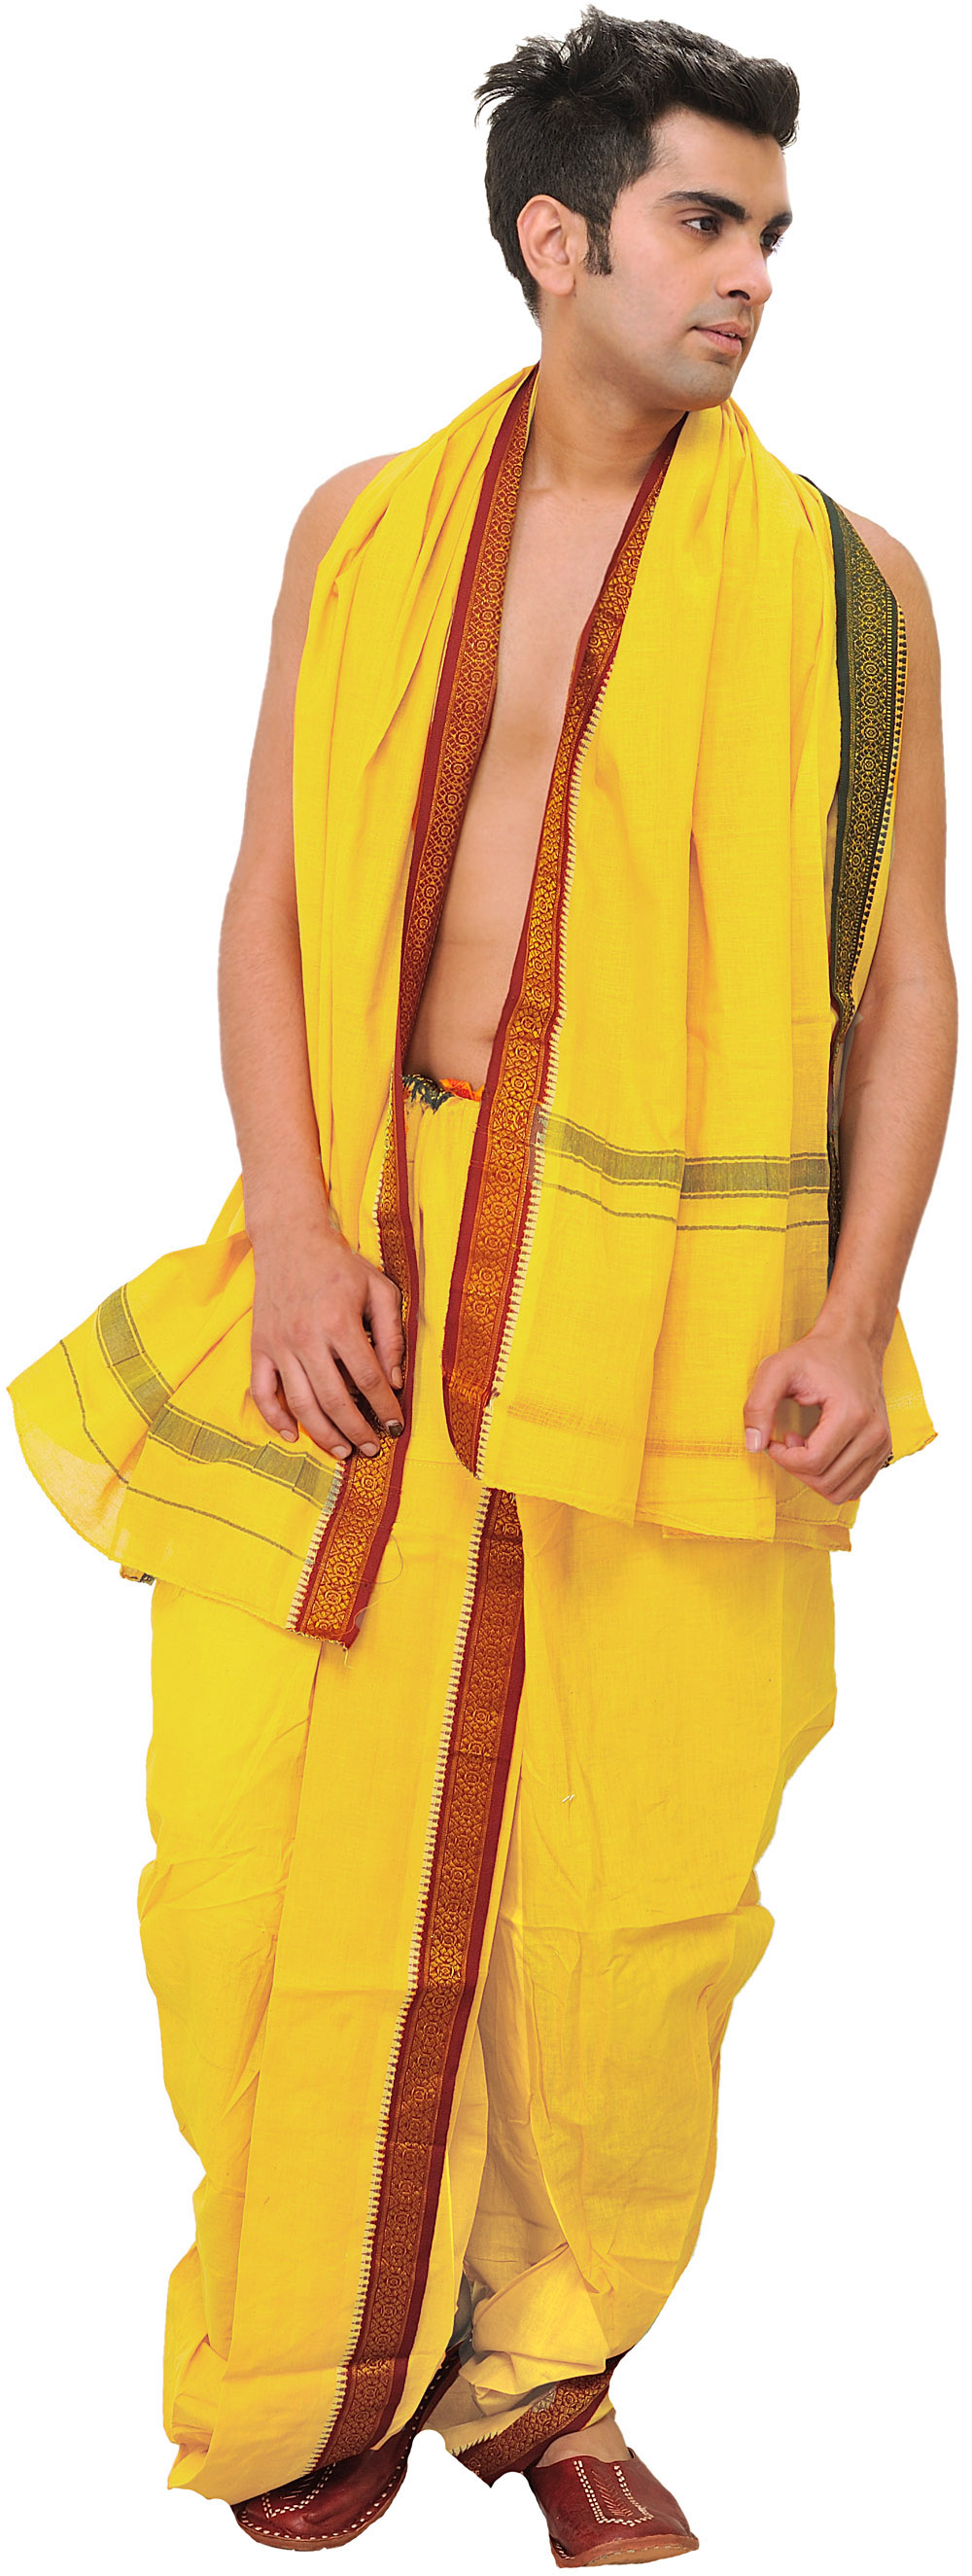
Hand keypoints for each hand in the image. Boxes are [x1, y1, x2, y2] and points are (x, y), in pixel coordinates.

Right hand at [250, 1212, 405, 1458]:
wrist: (290, 1238)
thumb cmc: (340, 1264)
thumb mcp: (379, 1289)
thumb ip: (391, 1335)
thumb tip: (396, 1381)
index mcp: (340, 1322)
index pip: (368, 1379)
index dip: (384, 1408)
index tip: (395, 1427)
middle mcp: (306, 1337)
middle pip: (335, 1400)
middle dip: (357, 1430)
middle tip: (371, 1448)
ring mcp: (279, 1344)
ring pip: (300, 1403)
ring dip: (322, 1434)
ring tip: (342, 1451)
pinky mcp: (259, 1346)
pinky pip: (262, 1391)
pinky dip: (274, 1417)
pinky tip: (292, 1434)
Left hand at [742, 1324, 891, 1503]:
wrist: (853, 1342)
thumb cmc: (814, 1355)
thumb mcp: (776, 1369)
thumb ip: (758, 1406)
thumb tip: (753, 1445)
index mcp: (853, 1414)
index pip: (812, 1463)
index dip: (783, 1458)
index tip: (776, 1439)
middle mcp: (875, 1434)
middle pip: (826, 1481)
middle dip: (796, 1467)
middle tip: (789, 1439)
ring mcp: (883, 1445)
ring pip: (840, 1492)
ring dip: (814, 1475)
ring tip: (806, 1444)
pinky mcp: (883, 1451)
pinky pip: (853, 1488)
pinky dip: (831, 1478)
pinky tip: (822, 1451)